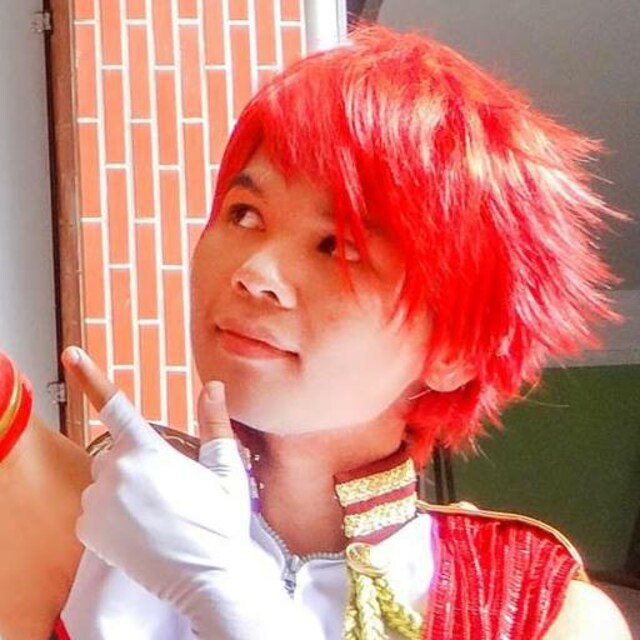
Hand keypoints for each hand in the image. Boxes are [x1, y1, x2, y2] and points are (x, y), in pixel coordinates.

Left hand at [62, 346, 322, 638]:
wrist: (207, 578)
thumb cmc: (221, 522)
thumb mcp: (227, 470)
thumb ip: (214, 424)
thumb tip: (212, 386)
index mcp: (148, 451)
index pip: (114, 405)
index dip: (90, 376)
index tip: (71, 354)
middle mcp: (115, 473)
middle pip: (115, 451)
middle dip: (135, 460)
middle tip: (168, 488)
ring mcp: (98, 504)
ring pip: (104, 480)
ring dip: (122, 487)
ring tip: (157, 512)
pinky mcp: (88, 531)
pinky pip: (94, 508)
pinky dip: (111, 514)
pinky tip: (140, 528)